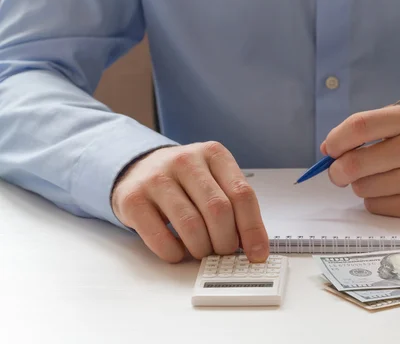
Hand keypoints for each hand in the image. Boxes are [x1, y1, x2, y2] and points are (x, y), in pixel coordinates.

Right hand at [110, 142, 268, 262]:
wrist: (139, 169)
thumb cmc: (184, 180)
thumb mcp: (214, 180)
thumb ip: (235, 206)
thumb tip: (254, 246)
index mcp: (214, 154)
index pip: (242, 194)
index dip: (252, 229)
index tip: (257, 253)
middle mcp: (186, 161)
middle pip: (218, 210)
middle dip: (226, 241)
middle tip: (224, 252)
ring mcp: (157, 178)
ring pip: (191, 225)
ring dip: (201, 249)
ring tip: (201, 251)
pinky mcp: (134, 199)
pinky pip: (161, 238)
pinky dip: (175, 253)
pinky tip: (178, 250)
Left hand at [321, 104, 399, 221]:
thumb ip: (370, 128)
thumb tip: (328, 149)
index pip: (359, 127)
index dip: (336, 140)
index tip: (330, 148)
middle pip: (354, 165)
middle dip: (336, 170)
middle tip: (338, 171)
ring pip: (362, 188)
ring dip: (361, 184)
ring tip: (381, 175)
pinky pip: (376, 206)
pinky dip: (376, 200)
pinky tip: (393, 190)